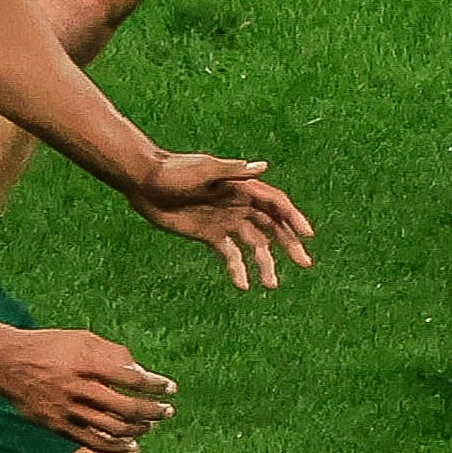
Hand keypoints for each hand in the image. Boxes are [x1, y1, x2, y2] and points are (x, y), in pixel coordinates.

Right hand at [0, 328, 174, 452]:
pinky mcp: (54, 425)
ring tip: (151, 426)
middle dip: (152, 411)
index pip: (130, 379)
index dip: (155, 385)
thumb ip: (114, 354)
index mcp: (85, 364)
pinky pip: (89, 441)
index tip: (171, 389)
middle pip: (124, 407)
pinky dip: (113, 446)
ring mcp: (64, 410)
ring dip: (137, 430)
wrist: (5, 362)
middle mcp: (75, 389)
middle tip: (167, 411)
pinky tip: (131, 446)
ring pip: (109, 428)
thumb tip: (142, 372)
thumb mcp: (83, 339)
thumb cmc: (50, 346)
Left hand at [128, 154, 315, 288]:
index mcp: (243, 188)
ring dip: (266, 263)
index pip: (276, 205)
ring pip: (255, 245)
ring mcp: (226, 222)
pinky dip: (237, 270)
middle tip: (304, 263)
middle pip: (273, 227)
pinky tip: (244, 286)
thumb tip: (263, 166)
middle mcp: (240, 206)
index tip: (307, 236)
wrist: (144, 182)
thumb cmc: (173, 170)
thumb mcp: (203, 169)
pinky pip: (229, 255)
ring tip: (272, 284)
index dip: (294, 219)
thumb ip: (232, 171)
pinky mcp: (209, 236)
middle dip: (289, 245)